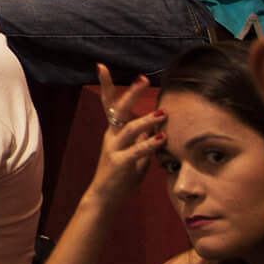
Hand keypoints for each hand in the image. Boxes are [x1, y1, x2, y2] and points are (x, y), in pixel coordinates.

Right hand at [85, 64, 166, 207]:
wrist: (105, 197)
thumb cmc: (121, 174)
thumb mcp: (133, 152)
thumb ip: (142, 137)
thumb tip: (156, 122)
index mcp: (113, 132)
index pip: (109, 104)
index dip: (106, 85)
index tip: (101, 67)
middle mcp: (111, 136)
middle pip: (118, 109)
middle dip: (131, 94)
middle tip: (143, 79)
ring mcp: (114, 149)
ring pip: (129, 128)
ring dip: (146, 120)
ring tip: (162, 113)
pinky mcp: (120, 163)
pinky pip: (136, 151)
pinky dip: (149, 144)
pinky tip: (162, 139)